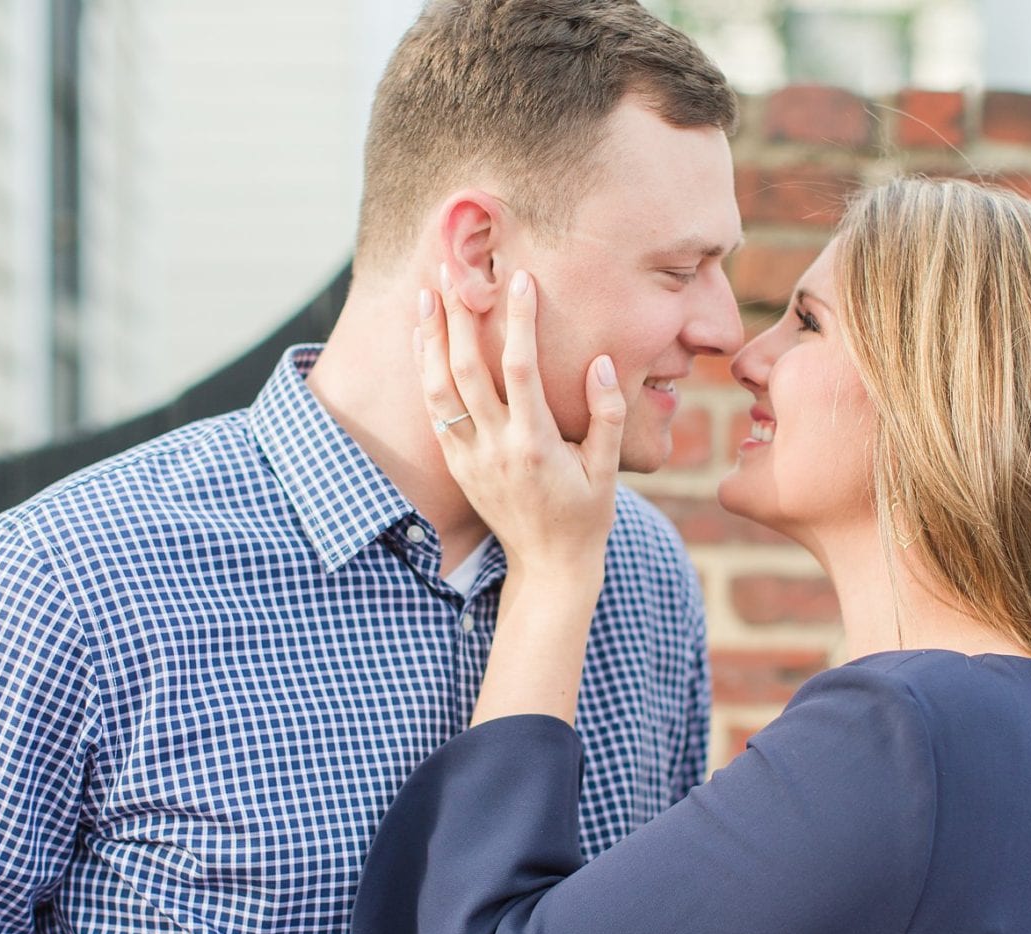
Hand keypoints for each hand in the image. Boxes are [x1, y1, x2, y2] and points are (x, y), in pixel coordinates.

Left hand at [418, 266, 624, 584]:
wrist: (548, 565)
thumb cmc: (586, 515)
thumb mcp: (608, 470)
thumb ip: (607, 415)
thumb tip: (600, 363)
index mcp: (535, 445)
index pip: (522, 370)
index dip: (520, 322)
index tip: (520, 280)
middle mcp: (495, 449)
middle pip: (466, 372)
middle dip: (459, 317)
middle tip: (453, 271)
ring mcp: (470, 458)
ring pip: (438, 390)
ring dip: (430, 340)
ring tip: (426, 294)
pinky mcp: (457, 464)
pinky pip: (433, 412)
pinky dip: (425, 372)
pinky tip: (423, 340)